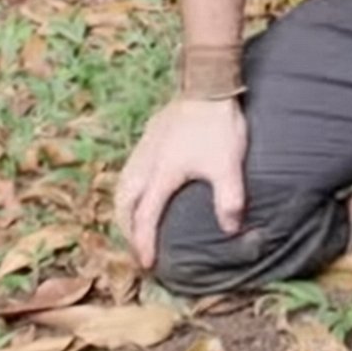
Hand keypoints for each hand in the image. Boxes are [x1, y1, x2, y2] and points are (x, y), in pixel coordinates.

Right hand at [113, 97, 247, 268]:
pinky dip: (128, 188)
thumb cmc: (218, 126)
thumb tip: (229, 230)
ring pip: (122, 186)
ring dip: (124, 209)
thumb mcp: (228, 166)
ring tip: (132, 223)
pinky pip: (129, 170)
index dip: (144, 243)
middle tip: (135, 247)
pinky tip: (141, 187)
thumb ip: (229, 200)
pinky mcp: (149, 135)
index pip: (146, 218)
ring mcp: (144, 148)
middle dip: (126, 229)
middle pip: (123, 204)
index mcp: (160, 176)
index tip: (147, 265)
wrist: (208, 85)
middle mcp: (145, 164)